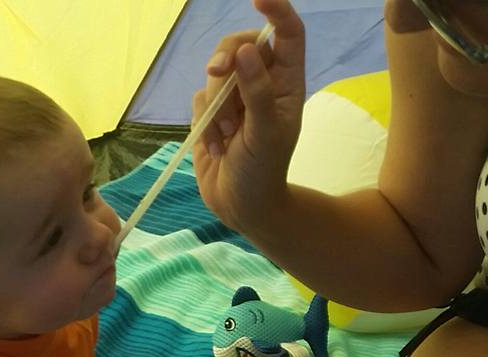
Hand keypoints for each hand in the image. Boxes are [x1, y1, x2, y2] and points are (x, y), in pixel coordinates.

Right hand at [191, 0, 305, 233]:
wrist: (240, 207)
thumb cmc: (263, 173)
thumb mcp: (266, 133)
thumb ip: (257, 92)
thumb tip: (245, 51)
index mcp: (287, 83)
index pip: (288, 33)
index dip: (276, 11)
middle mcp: (262, 83)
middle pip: (240, 44)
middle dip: (225, 59)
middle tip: (216, 74)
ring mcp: (236, 98)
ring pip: (215, 74)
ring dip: (215, 105)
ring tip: (226, 137)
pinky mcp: (212, 113)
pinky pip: (199, 98)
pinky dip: (204, 122)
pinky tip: (217, 145)